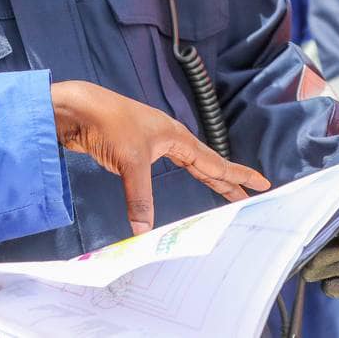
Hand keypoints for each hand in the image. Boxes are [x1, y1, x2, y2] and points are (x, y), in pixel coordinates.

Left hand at [49, 80, 269, 235]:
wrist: (76, 108)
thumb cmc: (107, 122)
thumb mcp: (130, 162)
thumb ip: (140, 197)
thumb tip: (144, 231)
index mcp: (175, 136)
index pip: (214, 160)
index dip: (238, 174)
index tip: (263, 183)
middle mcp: (166, 138)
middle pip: (204, 163)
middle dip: (226, 180)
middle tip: (248, 196)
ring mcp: (149, 144)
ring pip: (184, 165)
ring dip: (203, 179)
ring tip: (221, 192)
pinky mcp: (130, 151)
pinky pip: (158, 172)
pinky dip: (170, 183)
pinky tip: (174, 185)